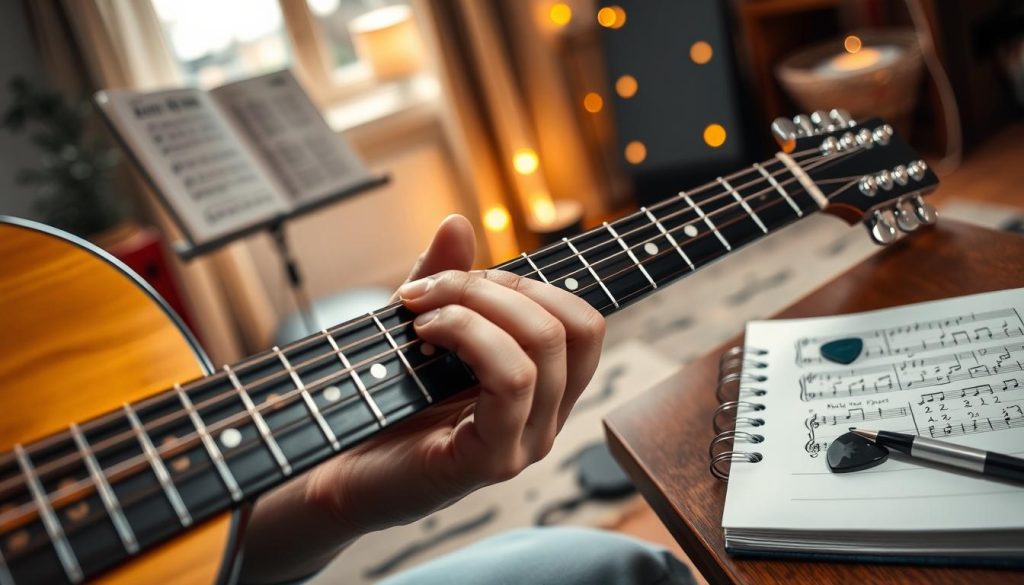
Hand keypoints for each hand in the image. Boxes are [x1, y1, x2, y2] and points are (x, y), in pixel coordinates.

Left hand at [306, 214, 604, 531]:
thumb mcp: (419, 328)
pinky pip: (513, 381)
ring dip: (475, 307)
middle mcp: (548, 418)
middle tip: (431, 290)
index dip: (528, 283)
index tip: (460, 278)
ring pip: (543, 346)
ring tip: (422, 313)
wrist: (340, 473)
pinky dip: (468, 337)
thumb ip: (444, 281)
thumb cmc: (385, 404)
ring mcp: (527, 443)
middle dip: (497, 286)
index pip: (583, 322)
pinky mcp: (493, 461)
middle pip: (572, 325)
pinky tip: (424, 335)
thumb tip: (458, 222)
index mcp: (544, 388)